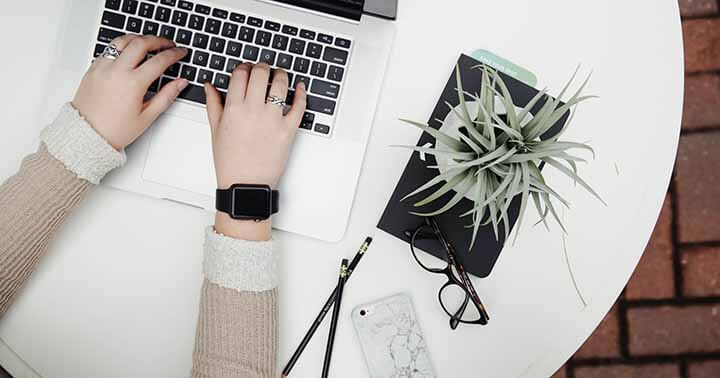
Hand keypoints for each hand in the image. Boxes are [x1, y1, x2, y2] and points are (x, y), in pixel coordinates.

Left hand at [72, 35, 188, 149]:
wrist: (87, 135)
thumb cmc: (114, 130)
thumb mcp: (147, 116)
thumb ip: (166, 96)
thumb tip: (180, 83)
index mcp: (133, 84)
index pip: (159, 60)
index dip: (174, 54)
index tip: (181, 52)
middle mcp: (116, 71)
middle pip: (141, 43)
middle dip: (158, 40)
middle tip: (168, 43)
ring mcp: (102, 67)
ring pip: (123, 41)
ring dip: (139, 38)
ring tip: (149, 42)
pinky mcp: (93, 68)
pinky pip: (109, 49)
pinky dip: (122, 46)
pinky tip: (129, 52)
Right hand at [205, 63, 306, 239]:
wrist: (246, 185)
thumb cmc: (230, 162)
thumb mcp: (215, 131)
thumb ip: (213, 104)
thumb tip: (210, 85)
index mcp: (233, 109)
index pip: (240, 74)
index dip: (244, 67)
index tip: (246, 69)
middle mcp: (253, 111)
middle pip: (261, 73)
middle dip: (262, 66)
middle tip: (263, 69)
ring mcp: (273, 120)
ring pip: (280, 84)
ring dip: (281, 75)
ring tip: (280, 75)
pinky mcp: (288, 130)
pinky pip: (299, 106)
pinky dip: (301, 94)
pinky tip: (300, 88)